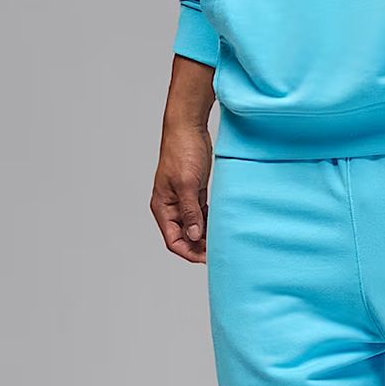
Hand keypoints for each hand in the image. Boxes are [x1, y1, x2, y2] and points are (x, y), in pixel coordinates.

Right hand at [153, 56, 216, 262]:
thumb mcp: (187, 184)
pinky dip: (209, 221)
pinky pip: (200, 213)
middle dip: (199, 246)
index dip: (189, 252)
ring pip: (193, 226)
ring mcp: (182, 199)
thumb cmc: (182, 151)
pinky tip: (221, 224)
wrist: (188, 127)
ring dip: (206, 235)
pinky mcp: (193, 191)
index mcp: (162, 207)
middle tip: (218, 250)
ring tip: (222, 240)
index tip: (207, 258)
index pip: (173, 240)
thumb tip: (194, 236)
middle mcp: (170, 206)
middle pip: (183, 237)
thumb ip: (190, 212)